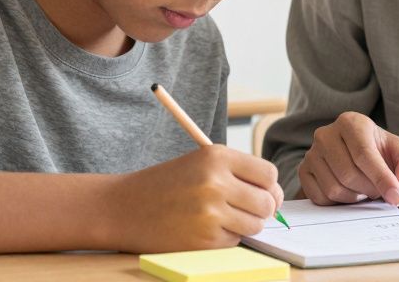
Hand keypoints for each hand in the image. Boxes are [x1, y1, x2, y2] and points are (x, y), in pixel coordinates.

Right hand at [106, 144, 283, 251]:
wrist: (123, 207)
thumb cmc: (166, 184)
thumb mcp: (200, 163)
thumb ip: (237, 173)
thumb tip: (275, 196)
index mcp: (217, 156)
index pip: (269, 174)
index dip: (269, 187)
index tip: (263, 193)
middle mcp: (216, 182)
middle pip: (268, 202)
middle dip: (262, 209)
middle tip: (246, 209)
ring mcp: (210, 212)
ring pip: (256, 225)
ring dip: (245, 225)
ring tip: (221, 217)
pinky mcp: (204, 239)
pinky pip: (235, 241)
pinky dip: (225, 238)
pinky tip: (203, 228)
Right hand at [298, 112, 398, 205]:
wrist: (360, 157)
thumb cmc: (383, 153)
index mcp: (351, 122)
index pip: (364, 154)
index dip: (381, 178)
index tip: (396, 197)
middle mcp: (326, 134)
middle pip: (348, 174)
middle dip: (369, 189)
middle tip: (379, 191)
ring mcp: (311, 153)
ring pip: (333, 188)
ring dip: (355, 197)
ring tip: (364, 189)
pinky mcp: (303, 171)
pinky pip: (320, 198)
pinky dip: (338, 203)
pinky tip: (348, 192)